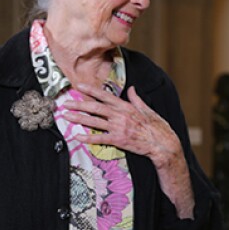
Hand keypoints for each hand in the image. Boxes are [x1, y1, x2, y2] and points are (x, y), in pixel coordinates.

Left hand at [63, 84, 195, 218]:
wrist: (162, 143)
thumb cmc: (157, 127)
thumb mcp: (147, 109)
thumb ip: (136, 99)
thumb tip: (131, 89)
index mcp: (126, 107)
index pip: (105, 96)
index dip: (91, 90)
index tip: (79, 86)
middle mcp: (120, 116)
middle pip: (95, 108)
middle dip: (79, 104)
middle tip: (66, 103)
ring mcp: (118, 128)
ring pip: (94, 122)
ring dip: (79, 118)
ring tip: (67, 117)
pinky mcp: (118, 140)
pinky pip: (100, 139)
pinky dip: (88, 138)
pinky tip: (77, 136)